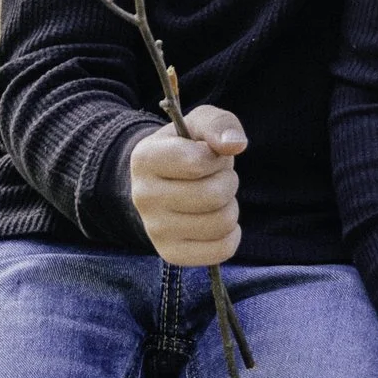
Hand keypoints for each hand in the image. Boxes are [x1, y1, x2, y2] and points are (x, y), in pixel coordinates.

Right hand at [129, 107, 243, 264]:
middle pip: (213, 195)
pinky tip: (217, 221)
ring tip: (214, 197)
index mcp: (145, 159)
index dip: (216, 158)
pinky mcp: (170, 253)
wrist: (162, 182)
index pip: (197, 163)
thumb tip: (234, 145)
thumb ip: (219, 124)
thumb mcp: (200, 123)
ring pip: (221, 223)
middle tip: (216, 177)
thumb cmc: (187, 148)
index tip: (208, 155)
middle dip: (227, 182)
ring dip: (230, 207)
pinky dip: (231, 235)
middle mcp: (143, 197)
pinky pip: (221, 250)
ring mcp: (154, 229)